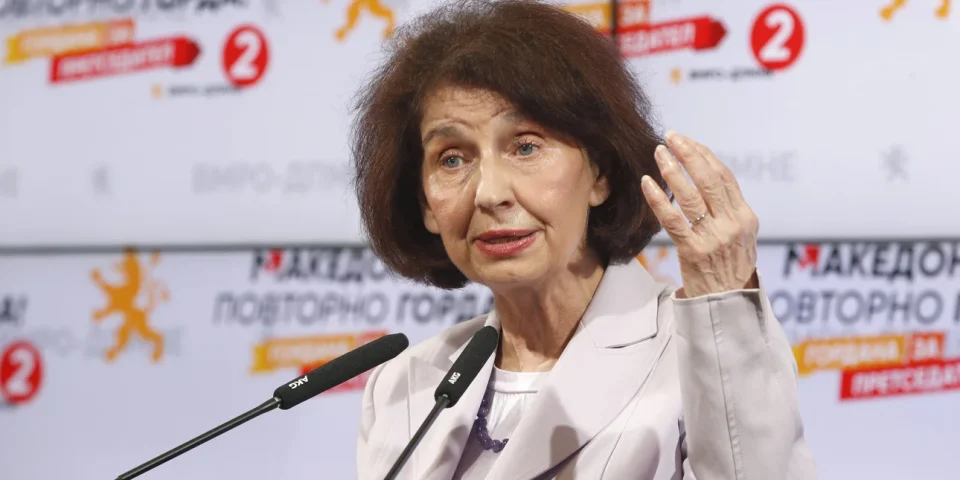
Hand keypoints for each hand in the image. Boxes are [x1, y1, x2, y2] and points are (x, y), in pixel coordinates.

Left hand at [640, 131, 758, 297]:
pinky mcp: (693, 251)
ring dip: (673, 170)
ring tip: (658, 153)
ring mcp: (713, 238)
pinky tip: (646, 183)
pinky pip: (672, 220)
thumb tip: (706, 176)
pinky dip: (658, 199)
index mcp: (746, 217)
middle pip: (709, 180)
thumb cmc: (729, 267)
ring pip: (690, 196)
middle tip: (671, 136)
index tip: (687, 141)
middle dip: (689, 154)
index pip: (724, 177)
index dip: (704, 155)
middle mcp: (732, 224)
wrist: (726, 305)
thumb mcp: (740, 236)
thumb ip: (727, 209)